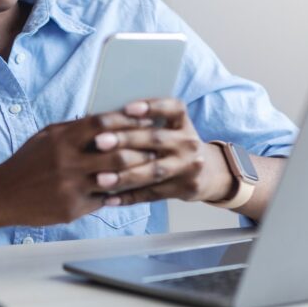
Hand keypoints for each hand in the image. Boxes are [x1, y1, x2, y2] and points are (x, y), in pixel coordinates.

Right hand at [0, 111, 155, 226]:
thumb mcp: (46, 136)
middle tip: (156, 148)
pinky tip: (130, 189)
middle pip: (116, 152)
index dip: (127, 120)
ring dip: (136, 174)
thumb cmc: (27, 162)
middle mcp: (67, 162)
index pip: (102, 123)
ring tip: (150, 169)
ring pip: (115, 179)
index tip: (144, 120)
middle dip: (140, 150)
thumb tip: (104, 117)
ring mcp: (71, 187)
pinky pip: (104, 200)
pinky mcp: (72, 208)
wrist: (3, 195)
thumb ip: (73, 127)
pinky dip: (119, 194)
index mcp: (62, 139)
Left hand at [91, 98, 233, 205]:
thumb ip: (146, 124)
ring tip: (100, 178)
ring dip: (125, 176)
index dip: (151, 107)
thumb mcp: (171, 128)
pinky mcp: (183, 189)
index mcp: (183, 123)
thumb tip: (104, 119)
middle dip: (126, 140)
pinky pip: (152, 194)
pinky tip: (108, 199)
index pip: (172, 109)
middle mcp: (188, 143)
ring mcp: (188, 167)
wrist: (208, 172)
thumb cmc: (175, 145)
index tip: (127, 108)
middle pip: (156, 140)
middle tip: (99, 141)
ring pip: (154, 171)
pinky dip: (129, 197)